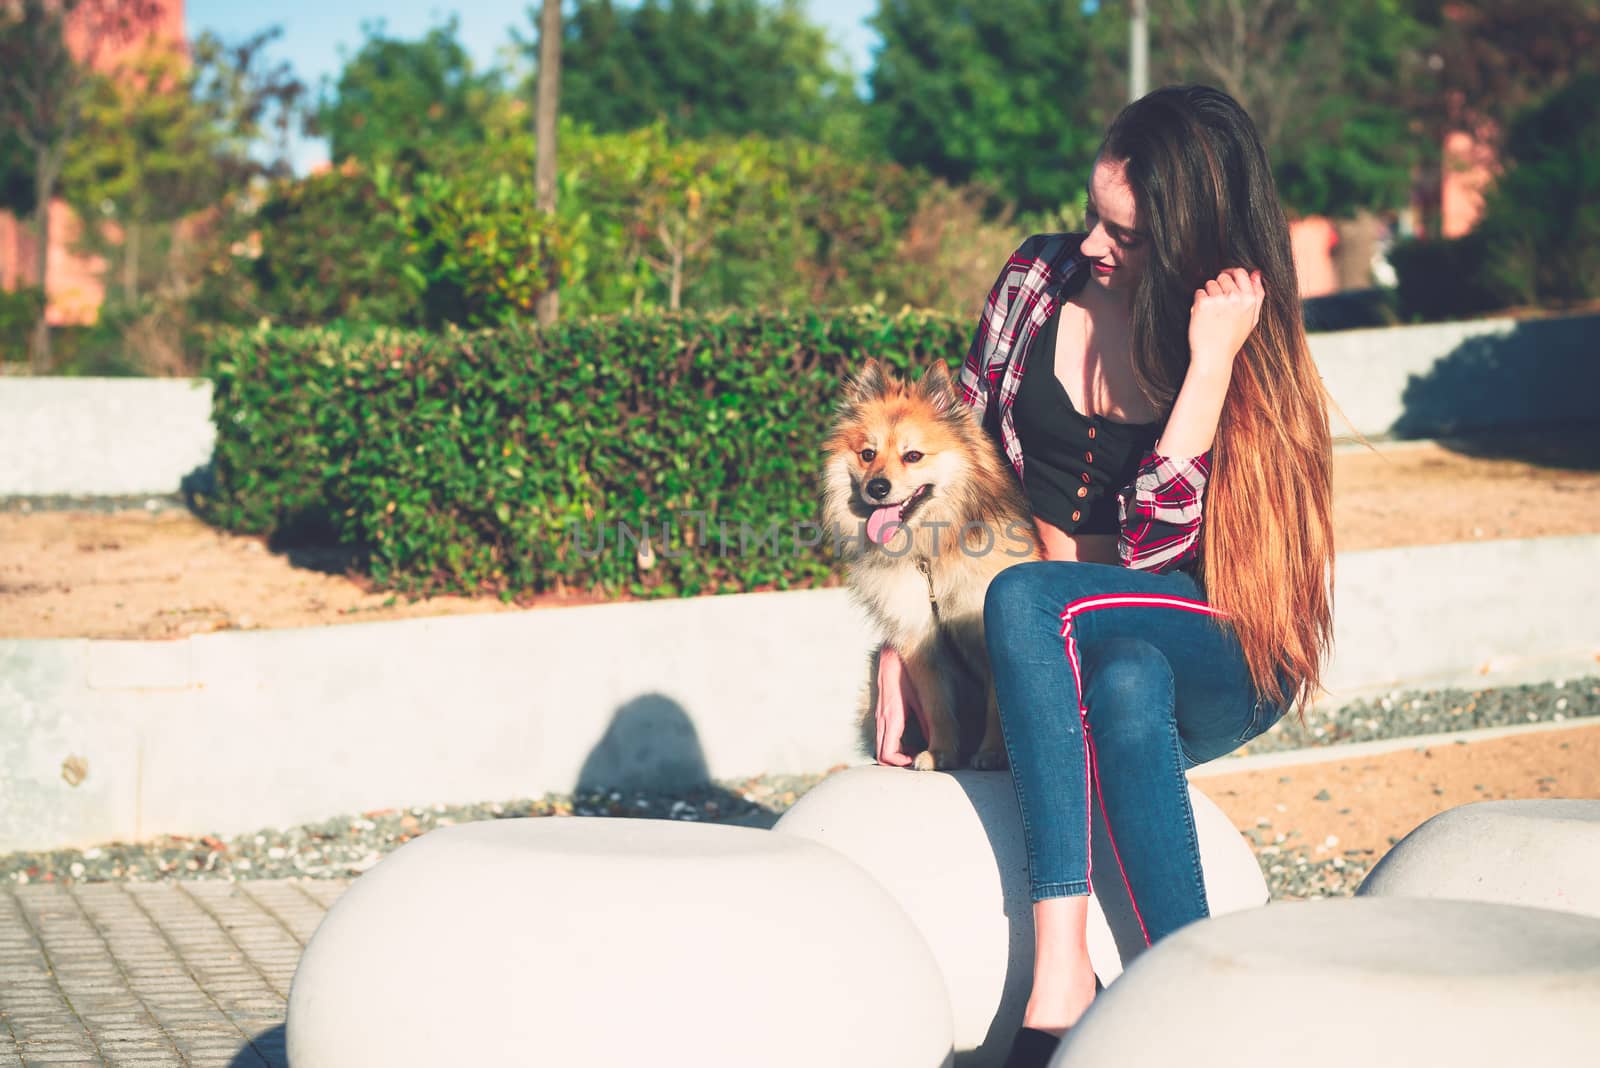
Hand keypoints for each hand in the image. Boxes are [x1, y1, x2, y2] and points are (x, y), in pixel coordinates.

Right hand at [874, 642, 930, 766]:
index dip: (903, 764)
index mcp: (891, 717)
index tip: (922, 761)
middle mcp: (883, 715)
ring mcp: (884, 708)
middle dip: (901, 761)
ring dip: (901, 750)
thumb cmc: (921, 663)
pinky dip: (902, 738)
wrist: (905, 636)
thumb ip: (938, 727)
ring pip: (884, 741)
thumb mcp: (934, 697)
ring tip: (924, 748)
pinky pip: (889, 729)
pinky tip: (922, 728)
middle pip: (882, 752)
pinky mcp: (889, 701)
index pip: (886, 755)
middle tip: (924, 758)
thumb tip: (942, 757)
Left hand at [1188, 267, 1263, 374]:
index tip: (1226, 281)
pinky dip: (1198, 303)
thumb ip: (1257, 295)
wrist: (1214, 356)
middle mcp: (1236, 297)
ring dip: (1208, 294)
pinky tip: (1203, 316)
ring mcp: (1219, 300)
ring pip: (1210, 283)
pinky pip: (1199, 293)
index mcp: (1250, 299)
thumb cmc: (1232, 339)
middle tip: (1218, 304)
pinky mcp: (1203, 304)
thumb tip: (1256, 273)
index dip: (1232, 275)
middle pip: (1224, 277)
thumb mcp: (1252, 319)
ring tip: (1211, 313)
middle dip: (1219, 286)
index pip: (1241, 273)